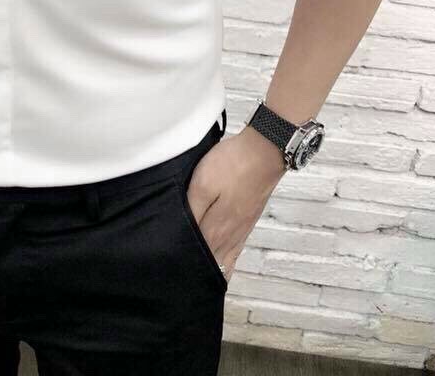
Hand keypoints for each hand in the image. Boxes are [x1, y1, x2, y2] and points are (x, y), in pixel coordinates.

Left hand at [185, 124, 286, 281]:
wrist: (265, 152)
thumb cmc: (231, 164)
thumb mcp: (202, 183)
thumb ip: (192, 212)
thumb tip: (181, 236)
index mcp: (216, 228)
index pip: (196, 256)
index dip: (182, 263)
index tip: (170, 271)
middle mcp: (230, 236)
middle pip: (210, 261)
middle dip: (195, 270)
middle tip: (180, 279)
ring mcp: (241, 230)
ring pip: (224, 260)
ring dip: (211, 270)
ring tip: (197, 281)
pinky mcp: (247, 222)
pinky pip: (235, 252)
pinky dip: (227, 263)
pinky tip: (222, 266)